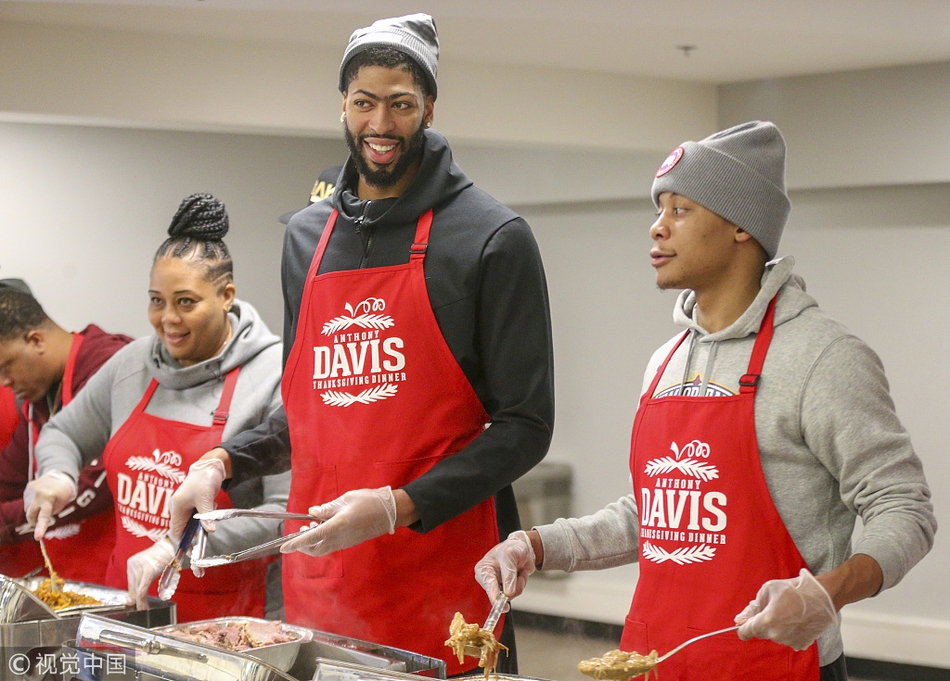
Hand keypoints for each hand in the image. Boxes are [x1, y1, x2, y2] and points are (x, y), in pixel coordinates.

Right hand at [24, 471, 77, 539]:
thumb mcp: (61, 503)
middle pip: (30, 515)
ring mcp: (31, 490)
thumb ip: (50, 513)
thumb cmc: (64, 492)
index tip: (37, 538)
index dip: (40, 528)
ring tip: (44, 503)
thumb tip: (38, 521)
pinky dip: (33, 503)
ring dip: (34, 510)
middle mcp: (38, 494)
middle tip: (36, 523)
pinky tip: (40, 497)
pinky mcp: (28, 487)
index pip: (44, 516)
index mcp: (49, 498)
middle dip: (33, 521)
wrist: (61, 475)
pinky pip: (27, 501)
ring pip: (28, 508)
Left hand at [127, 537, 175, 609]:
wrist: (171, 545)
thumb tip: (133, 598)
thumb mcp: (148, 569)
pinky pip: (144, 583)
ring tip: (143, 607)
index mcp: (132, 563)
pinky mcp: (149, 567)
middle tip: (140, 608)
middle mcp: (134, 563)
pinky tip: (142, 599)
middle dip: (137, 598)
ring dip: (141, 599)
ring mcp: (141, 564)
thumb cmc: (161, 557)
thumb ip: (140, 581)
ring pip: (138, 586)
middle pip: (134, 585)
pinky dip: (143, 591)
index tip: (133, 604)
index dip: (132, 595)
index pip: (131, 583)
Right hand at [170, 457, 225, 537]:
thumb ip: (206, 515)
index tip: (192, 553)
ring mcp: (183, 507)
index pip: (176, 532)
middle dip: (195, 534)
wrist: (209, 466)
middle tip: (205, 539)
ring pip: (191, 523)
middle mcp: (177, 508)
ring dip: (201, 522)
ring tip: (211, 510)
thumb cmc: (204, 479)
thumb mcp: (205, 498)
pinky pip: (196, 517)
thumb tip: (210, 531)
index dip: (183, 543)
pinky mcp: (190, 505)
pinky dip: (205, 515)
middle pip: (183, 529)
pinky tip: (211, 504)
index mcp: (176, 507)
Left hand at [279, 486, 395, 556]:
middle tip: (298, 531)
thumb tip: (312, 512)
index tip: (283, 548)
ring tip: (310, 526)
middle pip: (315, 549)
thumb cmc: (369, 501)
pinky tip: (323, 526)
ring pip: (322, 549)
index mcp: (337, 526)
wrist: (390, 512)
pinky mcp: (350, 541)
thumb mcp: (346, 499)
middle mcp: (340, 538)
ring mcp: (345, 542)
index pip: (312, 537)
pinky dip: (321, 540)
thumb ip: (328, 508)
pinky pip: (330, 545)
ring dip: (312, 542)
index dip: (296, 543)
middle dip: (302, 545)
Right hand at [475, 530, 535, 601]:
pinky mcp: (509, 588)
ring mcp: (499, 585)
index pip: (487, 584)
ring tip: (518, 571)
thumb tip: (508, 593)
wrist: (524, 548)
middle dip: (511, 587)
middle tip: (517, 577)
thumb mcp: (509, 556)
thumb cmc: (512, 548)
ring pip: (510, 595)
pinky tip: (520, 573)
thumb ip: (508, 575)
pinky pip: (517, 592)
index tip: (497, 601)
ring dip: (518, 584)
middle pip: (498, 594)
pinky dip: (522, 583)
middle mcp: (489, 579)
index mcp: (483, 569)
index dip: (493, 594)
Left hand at [735, 568, 836, 649]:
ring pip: (774, 635)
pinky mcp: (801, 644)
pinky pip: (787, 639)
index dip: (743, 627)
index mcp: (766, 621)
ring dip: (776, 626)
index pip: (744, 633)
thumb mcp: (767, 590)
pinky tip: (796, 619)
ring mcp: (789, 641)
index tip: (746, 622)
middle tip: (773, 608)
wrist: (823, 596)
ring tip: (788, 611)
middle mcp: (777, 635)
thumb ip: (752, 607)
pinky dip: (788, 631)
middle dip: (761, 622)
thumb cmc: (794, 589)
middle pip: (760, 633)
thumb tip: (739, 619)